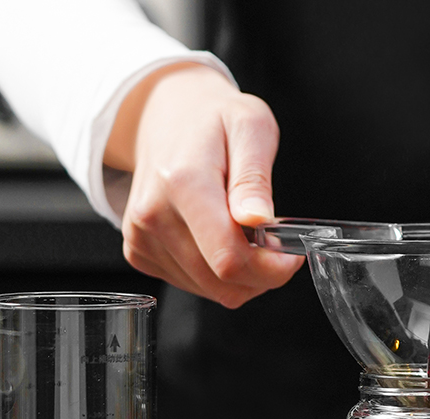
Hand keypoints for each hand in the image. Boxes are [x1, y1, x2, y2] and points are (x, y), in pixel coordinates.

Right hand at [105, 64, 304, 307]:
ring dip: (240, 276)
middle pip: (221, 281)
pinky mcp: (138, 252)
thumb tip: (257, 218)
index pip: (229, 258)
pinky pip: (191, 286)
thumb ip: (254, 177)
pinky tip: (218, 241)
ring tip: (245, 236)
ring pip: (210, 290)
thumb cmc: (212, 120)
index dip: (270, 270)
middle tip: (274, 245)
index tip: (291, 256)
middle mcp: (152, 215)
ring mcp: (141, 237)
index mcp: (182, 183)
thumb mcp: (250, 126)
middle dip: (260, 275)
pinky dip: (215, 275)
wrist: (165, 117)